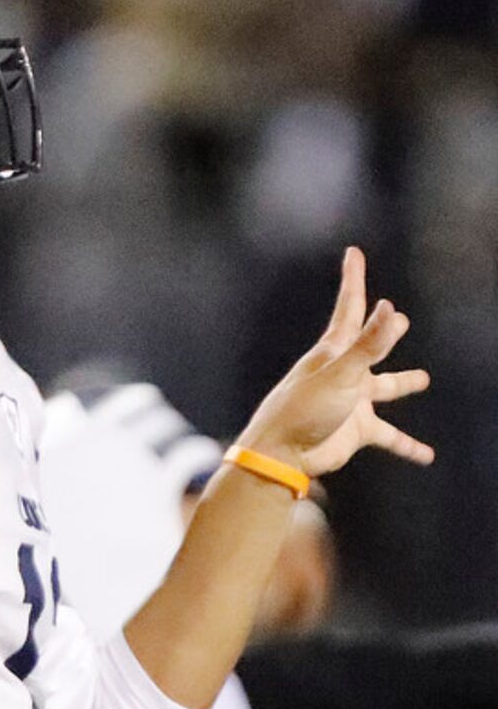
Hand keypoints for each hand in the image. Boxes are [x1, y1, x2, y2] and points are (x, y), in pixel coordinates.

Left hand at [242, 247, 432, 478]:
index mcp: (334, 351)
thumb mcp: (341, 374)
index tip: (353, 253)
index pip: (350, 307)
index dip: (354, 279)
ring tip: (422, 379)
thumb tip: (391, 310)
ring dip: (403, 383)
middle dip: (384, 333)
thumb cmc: (304, 409)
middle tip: (400, 322)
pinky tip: (426, 455)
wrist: (281, 455)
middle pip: (370, 347)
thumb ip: (369, 346)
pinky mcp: (356, 430)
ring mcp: (351, 401)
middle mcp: (344, 372)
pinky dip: (408, 445)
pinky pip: (390, 437)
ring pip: (385, 389)